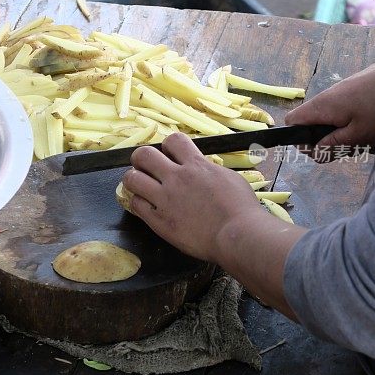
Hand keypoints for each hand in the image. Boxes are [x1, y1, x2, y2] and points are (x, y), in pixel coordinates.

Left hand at [124, 133, 304, 317]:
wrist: (236, 235)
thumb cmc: (241, 208)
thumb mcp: (228, 178)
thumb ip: (209, 171)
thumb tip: (203, 169)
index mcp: (195, 165)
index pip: (173, 140)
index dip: (169, 146)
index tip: (172, 155)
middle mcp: (176, 178)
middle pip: (144, 154)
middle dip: (142, 158)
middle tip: (147, 167)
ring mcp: (165, 199)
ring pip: (132, 178)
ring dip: (134, 178)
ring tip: (141, 185)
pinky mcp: (159, 221)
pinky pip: (136, 204)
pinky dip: (138, 202)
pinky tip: (145, 206)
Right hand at [285, 52, 374, 149]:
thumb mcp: (358, 134)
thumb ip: (332, 145)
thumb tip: (313, 153)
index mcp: (320, 107)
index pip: (291, 123)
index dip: (300, 139)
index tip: (321, 147)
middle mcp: (324, 97)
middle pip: (311, 123)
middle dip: (325, 139)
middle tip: (348, 144)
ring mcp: (338, 92)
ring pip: (328, 119)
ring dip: (341, 132)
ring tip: (363, 135)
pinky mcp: (351, 90)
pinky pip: (342, 111)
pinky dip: (351, 121)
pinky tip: (369, 124)